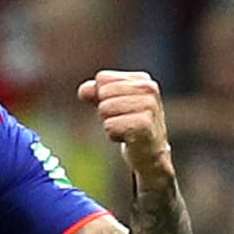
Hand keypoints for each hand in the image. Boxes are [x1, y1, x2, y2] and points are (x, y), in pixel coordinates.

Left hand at [79, 71, 173, 186]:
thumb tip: (83, 91)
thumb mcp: (111, 103)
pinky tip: (128, 138)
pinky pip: (109, 126)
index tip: (120, 109)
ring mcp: (149, 106)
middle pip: (103, 93)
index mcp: (142, 79)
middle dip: (106, 111)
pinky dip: (113, 135)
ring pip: (105, 109)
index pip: (102, 79)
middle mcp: (148, 89)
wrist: (149, 154)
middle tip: (123, 121)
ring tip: (126, 129)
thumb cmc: (130, 125)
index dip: (103, 97)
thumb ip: (95, 93)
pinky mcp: (144, 124)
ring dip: (110, 124)